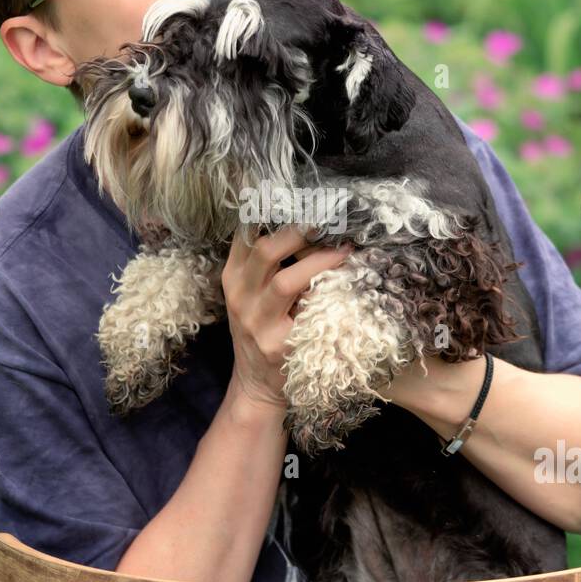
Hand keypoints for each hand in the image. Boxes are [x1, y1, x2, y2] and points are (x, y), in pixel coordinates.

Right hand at [222, 226, 353, 411]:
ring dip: (319, 261)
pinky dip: (328, 296)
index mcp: (232, 277)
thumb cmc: (260, 328)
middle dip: (300, 231)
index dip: (273, 211)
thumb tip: (304, 218)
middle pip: (265, 250)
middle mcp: (240, 297)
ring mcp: (257, 323)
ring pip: (285, 281)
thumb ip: (265, 262)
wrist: (257, 384)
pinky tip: (347, 286)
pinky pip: (307, 314)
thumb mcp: (249, 293)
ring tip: (344, 250)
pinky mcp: (279, 345)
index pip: (246, 233)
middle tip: (328, 219)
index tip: (301, 197)